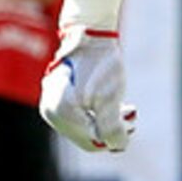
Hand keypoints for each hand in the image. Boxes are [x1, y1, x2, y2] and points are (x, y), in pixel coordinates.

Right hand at [41, 28, 135, 152]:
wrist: (89, 33)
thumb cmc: (100, 65)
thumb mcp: (110, 99)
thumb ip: (112, 128)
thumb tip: (116, 147)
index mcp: (60, 113)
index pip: (91, 141)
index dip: (113, 138)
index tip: (131, 124)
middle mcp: (50, 111)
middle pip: (87, 134)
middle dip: (111, 128)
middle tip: (131, 115)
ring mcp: (52, 103)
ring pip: (84, 123)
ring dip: (107, 119)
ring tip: (127, 109)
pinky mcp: (58, 95)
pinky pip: (79, 112)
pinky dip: (97, 110)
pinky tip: (114, 102)